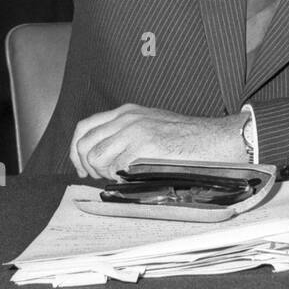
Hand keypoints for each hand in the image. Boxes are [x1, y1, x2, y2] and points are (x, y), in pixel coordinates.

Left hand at [69, 104, 250, 179]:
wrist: (211, 139)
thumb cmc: (185, 138)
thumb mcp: (151, 124)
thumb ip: (126, 133)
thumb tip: (102, 156)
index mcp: (127, 111)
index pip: (85, 127)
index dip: (77, 149)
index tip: (82, 166)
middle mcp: (127, 117)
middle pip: (84, 143)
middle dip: (86, 165)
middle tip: (98, 177)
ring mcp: (134, 130)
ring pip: (96, 157)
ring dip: (103, 172)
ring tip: (120, 176)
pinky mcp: (143, 145)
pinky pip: (115, 167)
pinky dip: (119, 177)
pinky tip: (134, 176)